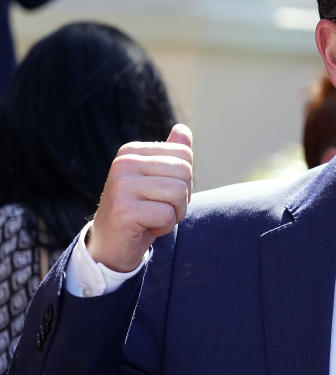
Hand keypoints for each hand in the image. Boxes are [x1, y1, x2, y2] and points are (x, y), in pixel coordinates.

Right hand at [87, 124, 193, 272]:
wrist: (111, 245)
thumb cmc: (141, 211)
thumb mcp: (158, 180)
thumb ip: (171, 155)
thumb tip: (183, 129)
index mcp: (132, 151)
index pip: (184, 155)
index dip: (183, 180)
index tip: (161, 194)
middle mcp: (123, 163)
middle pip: (184, 172)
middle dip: (181, 197)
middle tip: (158, 209)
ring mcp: (121, 185)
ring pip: (179, 193)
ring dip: (174, 213)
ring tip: (152, 218)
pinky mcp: (123, 209)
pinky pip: (167, 215)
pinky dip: (164, 226)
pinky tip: (145, 228)